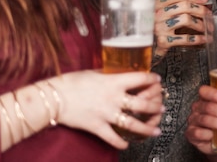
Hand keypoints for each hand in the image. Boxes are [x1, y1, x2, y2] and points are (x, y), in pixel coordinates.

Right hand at [48, 70, 163, 148]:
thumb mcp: (94, 72)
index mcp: (114, 82)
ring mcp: (107, 114)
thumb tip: (119, 74)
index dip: (152, 79)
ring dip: (147, 128)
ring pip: (133, 124)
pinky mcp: (97, 127)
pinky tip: (127, 144)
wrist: (54, 98)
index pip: (140, 79)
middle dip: (156, 107)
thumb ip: (109, 75)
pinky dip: (121, 143)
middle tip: (163, 108)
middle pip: (142, 104)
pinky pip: (113, 138)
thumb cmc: (72, 81)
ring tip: (156, 130)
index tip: (158, 80)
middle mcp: (114, 99)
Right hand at [154, 0, 210, 54]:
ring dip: (201, 24)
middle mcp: (158, 14)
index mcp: (158, 5)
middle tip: (209, 16)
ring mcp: (159, 28)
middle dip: (201, 10)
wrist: (145, 49)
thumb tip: (200, 3)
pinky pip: (185, 38)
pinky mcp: (163, 41)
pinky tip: (204, 39)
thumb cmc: (157, 30)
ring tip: (208, 28)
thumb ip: (176, 7)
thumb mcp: (162, 15)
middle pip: (185, 6)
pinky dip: (198, 38)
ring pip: (186, 19)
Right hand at [185, 85, 216, 154]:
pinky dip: (206, 134)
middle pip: (209, 107)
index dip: (215, 94)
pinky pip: (197, 132)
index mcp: (207, 97)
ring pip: (206, 120)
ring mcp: (194, 120)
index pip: (205, 91)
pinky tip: (215, 137)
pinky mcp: (192, 134)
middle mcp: (198, 107)